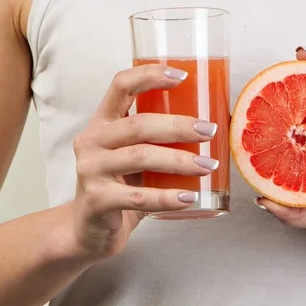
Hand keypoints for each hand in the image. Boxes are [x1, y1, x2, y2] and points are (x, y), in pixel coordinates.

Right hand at [66, 65, 218, 260]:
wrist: (89, 230)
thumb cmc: (122, 186)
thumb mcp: (135, 156)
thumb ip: (161, 140)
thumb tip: (217, 124)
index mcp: (103, 122)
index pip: (121, 85)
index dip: (150, 74)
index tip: (183, 76)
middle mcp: (91, 141)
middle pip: (138, 124)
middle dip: (178, 126)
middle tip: (209, 131)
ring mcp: (90, 170)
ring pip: (140, 157)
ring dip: (180, 160)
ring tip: (208, 165)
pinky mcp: (97, 200)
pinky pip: (138, 197)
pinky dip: (167, 198)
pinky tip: (190, 197)